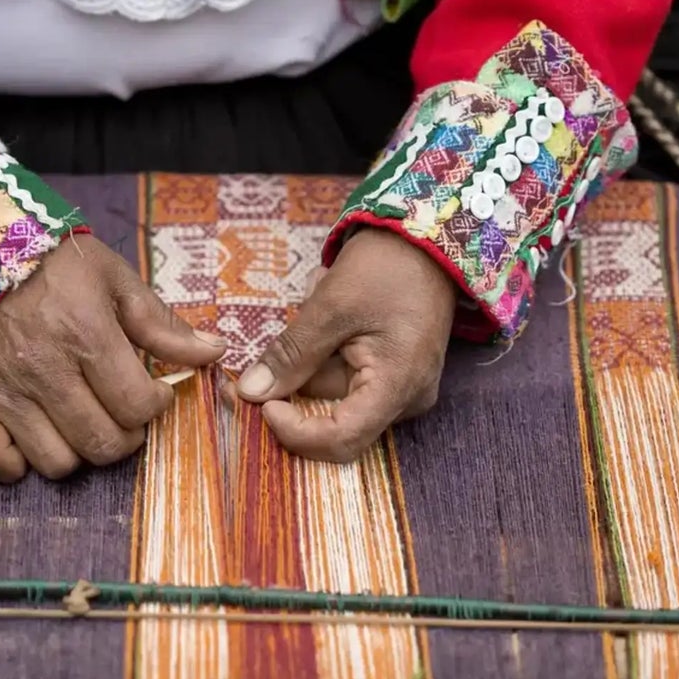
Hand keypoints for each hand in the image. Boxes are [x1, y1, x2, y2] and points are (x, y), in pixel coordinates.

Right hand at [0, 237, 225, 481]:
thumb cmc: (54, 264)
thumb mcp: (115, 279)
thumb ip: (162, 323)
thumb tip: (214, 352)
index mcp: (87, 336)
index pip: (137, 406)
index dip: (157, 405)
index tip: (154, 391)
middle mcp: (46, 371)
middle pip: (102, 443)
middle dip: (126, 436)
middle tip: (123, 412)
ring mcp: (5, 392)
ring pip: (56, 462)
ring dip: (78, 451)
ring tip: (83, 422)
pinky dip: (14, 462)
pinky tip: (31, 441)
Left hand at [231, 229, 458, 461]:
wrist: (428, 239)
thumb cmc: (387, 267)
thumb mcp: (331, 306)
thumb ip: (291, 354)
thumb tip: (250, 393)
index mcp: (398, 386)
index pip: (341, 439)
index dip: (296, 432)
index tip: (262, 405)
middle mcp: (405, 400)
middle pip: (334, 418)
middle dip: (296, 387)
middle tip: (268, 352)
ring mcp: (402, 389)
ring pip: (335, 395)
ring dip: (312, 357)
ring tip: (320, 299)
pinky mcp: (393, 376)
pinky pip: (346, 379)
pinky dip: (327, 353)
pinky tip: (333, 314)